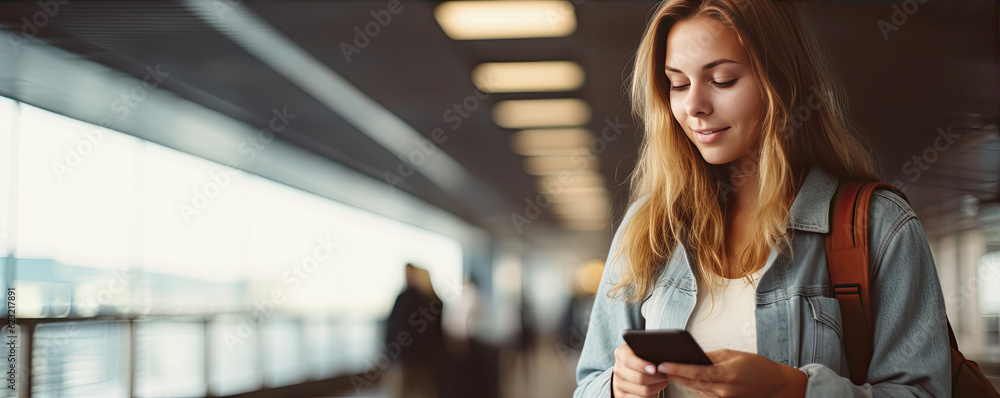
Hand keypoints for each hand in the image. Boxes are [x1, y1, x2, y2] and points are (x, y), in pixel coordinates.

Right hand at [612, 343, 670, 397]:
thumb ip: (648, 350)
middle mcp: (618, 368)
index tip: (655, 368)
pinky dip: (652, 395)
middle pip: (639, 378)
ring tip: (664, 381)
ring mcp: (618, 383)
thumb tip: (663, 355)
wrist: (630, 369)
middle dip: (657, 378)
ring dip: (657, 387)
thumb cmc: (641, 357)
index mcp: (621, 353)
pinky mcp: (622, 395)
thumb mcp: (642, 350)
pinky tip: (656, 389)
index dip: (642, 365)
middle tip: (666, 376)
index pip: (629, 360)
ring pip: (643, 390)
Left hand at [658, 349, 807, 397]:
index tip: (662, 364)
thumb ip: (712, 357)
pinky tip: (685, 378)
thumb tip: (693, 356)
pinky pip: (704, 393)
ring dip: (682, 380)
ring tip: (666, 369)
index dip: (677, 369)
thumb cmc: (758, 367)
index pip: (695, 372)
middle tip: (656, 366)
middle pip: (692, 382)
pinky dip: (694, 385)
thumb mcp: (734, 355)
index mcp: (726, 375)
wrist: (776, 386)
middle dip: (674, 374)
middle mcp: (723, 390)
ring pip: (696, 389)